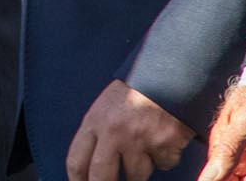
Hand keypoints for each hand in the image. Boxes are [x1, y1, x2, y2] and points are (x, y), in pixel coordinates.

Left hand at [67, 79, 193, 180]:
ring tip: (145, 145)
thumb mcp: (107, 105)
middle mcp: (113, 133)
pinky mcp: (164, 146)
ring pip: (136, 175)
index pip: (76, 161)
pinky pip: (163, 164)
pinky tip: (164, 138)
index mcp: (95, 121)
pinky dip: (165, 157)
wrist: (168, 74)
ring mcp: (139, 141)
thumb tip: (93, 166)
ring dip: (141, 167)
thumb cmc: (137, 90)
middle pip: (101, 177)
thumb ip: (99, 133)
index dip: (78, 180)